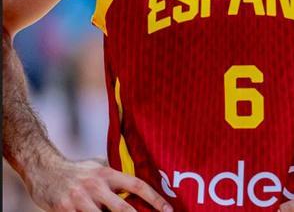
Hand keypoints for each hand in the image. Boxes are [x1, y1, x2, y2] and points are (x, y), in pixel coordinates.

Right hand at [23, 157, 171, 211]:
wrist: (43, 169)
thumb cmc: (77, 171)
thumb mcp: (98, 168)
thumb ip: (116, 178)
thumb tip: (139, 188)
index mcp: (108, 173)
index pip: (137, 185)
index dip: (155, 199)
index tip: (169, 210)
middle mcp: (95, 185)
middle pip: (122, 208)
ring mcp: (79, 199)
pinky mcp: (64, 209)